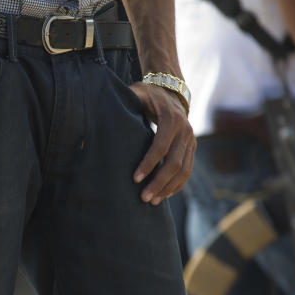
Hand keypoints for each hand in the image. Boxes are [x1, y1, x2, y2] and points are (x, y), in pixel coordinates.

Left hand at [130, 82, 195, 204]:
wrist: (171, 92)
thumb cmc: (148, 95)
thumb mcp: (137, 94)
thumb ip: (126, 101)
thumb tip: (102, 112)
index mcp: (172, 119)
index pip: (160, 146)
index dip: (148, 164)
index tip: (135, 178)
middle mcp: (185, 131)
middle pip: (174, 163)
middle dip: (159, 182)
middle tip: (143, 197)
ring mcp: (192, 140)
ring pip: (184, 170)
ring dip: (168, 188)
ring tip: (152, 201)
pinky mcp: (192, 148)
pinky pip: (188, 171)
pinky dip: (177, 185)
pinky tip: (164, 195)